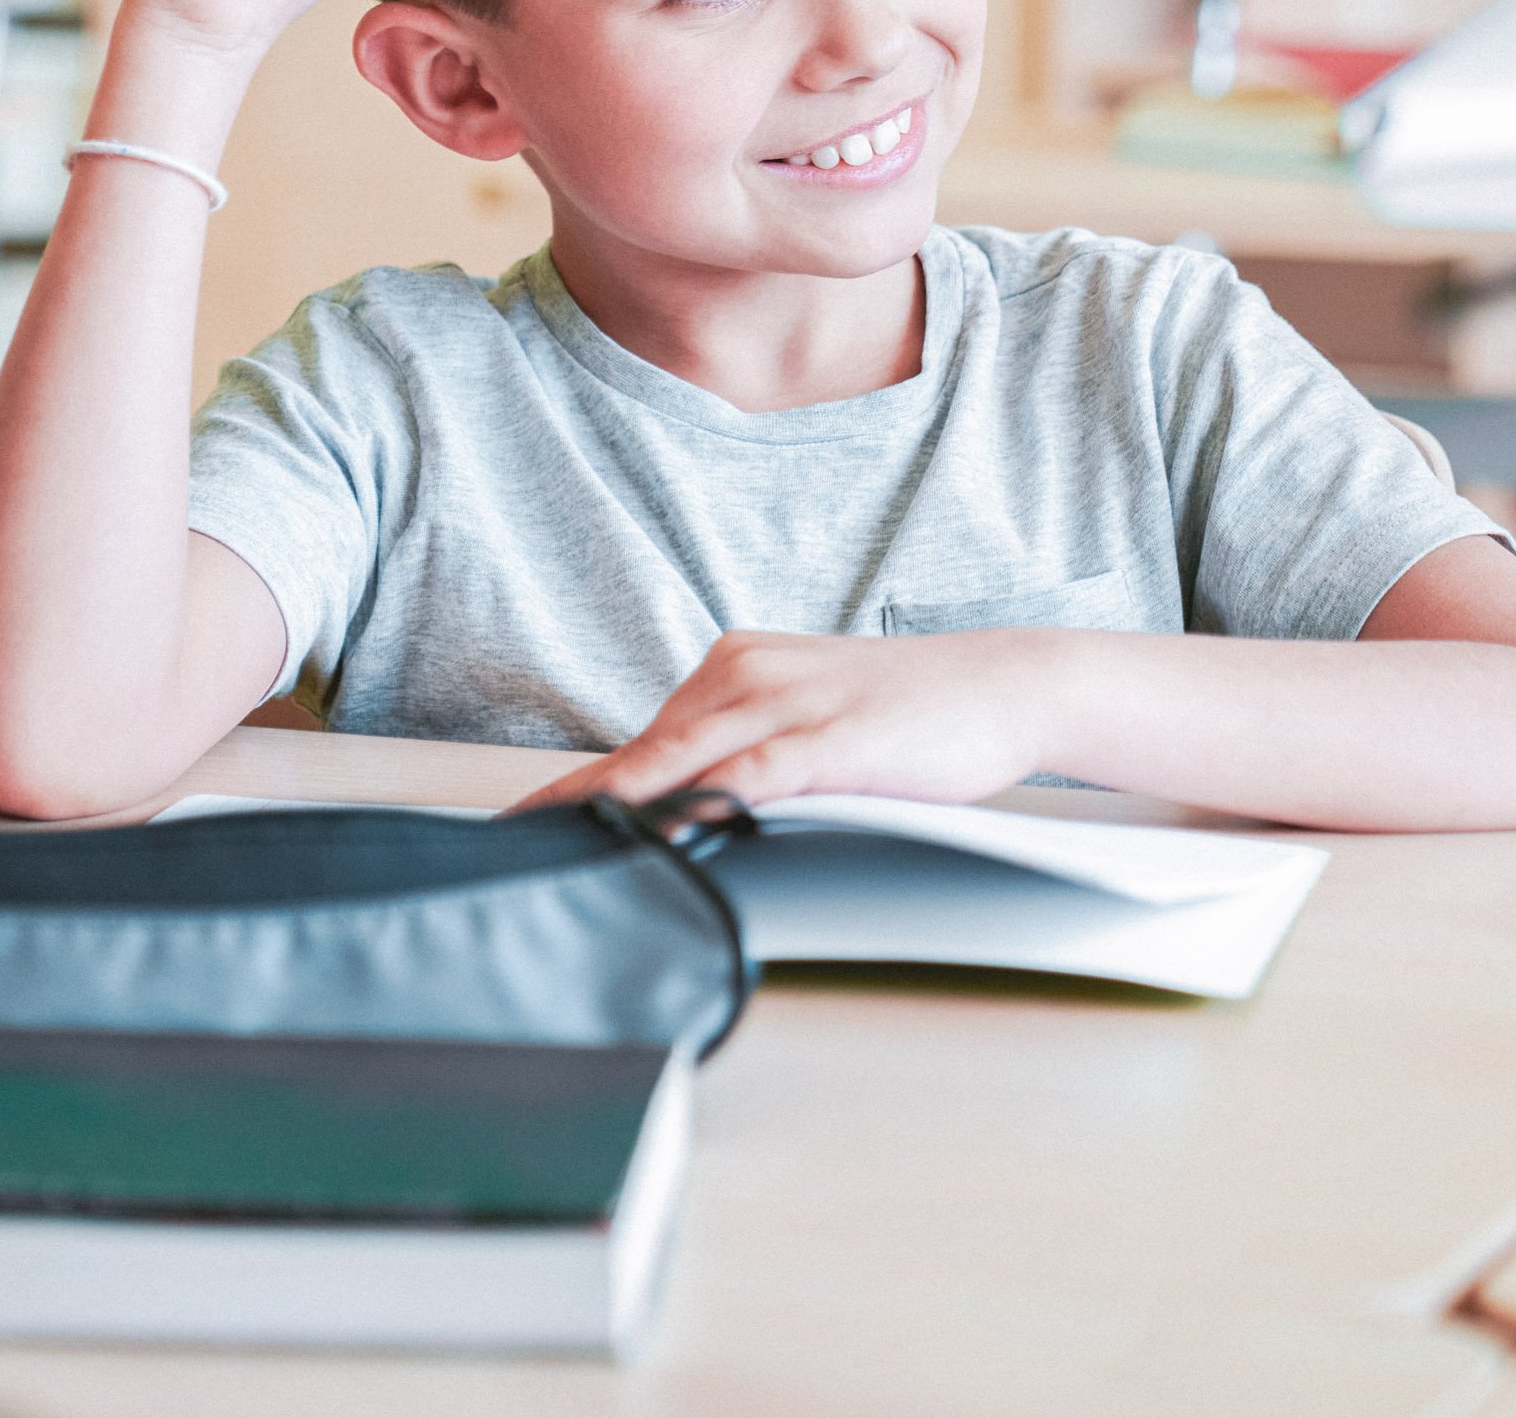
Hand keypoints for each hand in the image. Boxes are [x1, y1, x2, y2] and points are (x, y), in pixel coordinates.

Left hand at [510, 630, 1062, 811]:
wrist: (1003, 683)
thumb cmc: (903, 714)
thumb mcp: (806, 723)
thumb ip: (744, 756)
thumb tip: (685, 812)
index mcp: (733, 670)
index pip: (640, 742)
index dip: (576, 789)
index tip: (519, 826)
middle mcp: (746, 676)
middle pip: (642, 753)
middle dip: (575, 804)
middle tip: (511, 844)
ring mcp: (788, 705)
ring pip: (681, 760)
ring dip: (618, 807)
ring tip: (559, 845)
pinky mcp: (833, 739)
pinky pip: (755, 776)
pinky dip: (707, 803)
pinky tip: (671, 830)